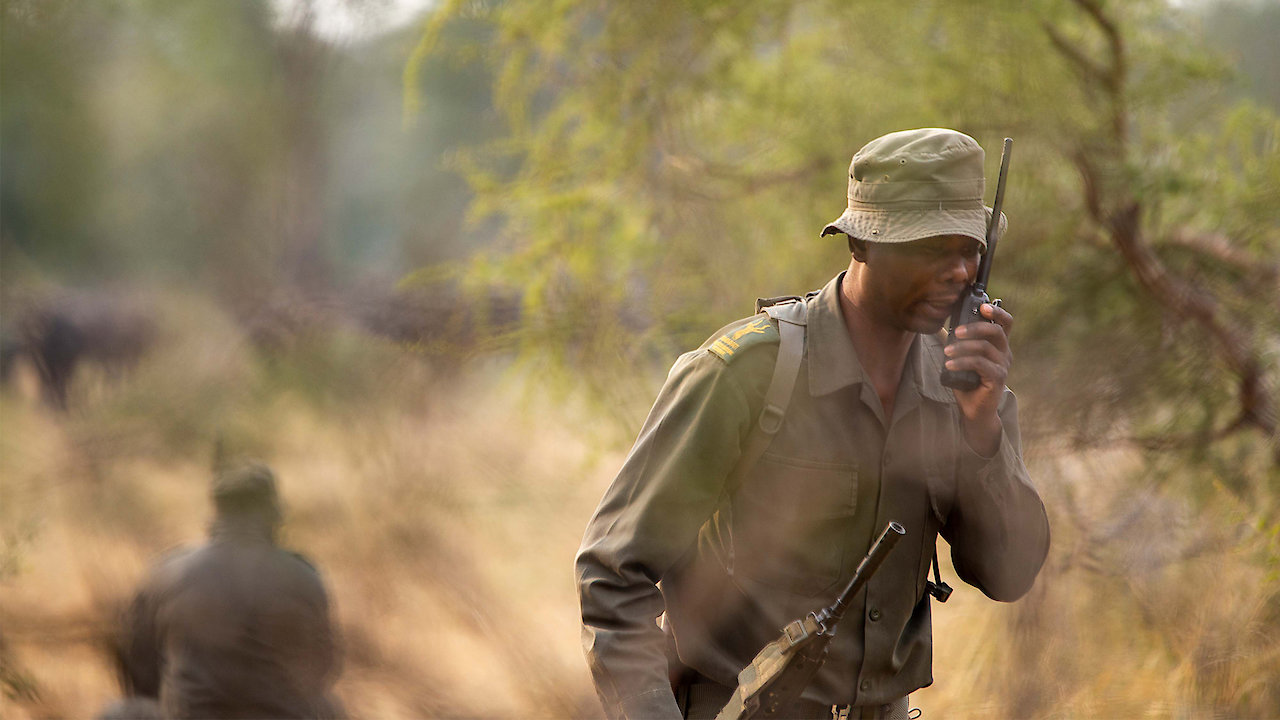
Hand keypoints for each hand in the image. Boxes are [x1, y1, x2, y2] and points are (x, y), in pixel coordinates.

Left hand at [943, 302, 1012, 455]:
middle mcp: (1005, 353)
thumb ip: (960, 342)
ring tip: (946, 352)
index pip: (1005, 323)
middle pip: (996, 331)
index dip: (997, 311)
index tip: (983, 306)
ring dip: (962, 347)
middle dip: (975, 328)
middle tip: (955, 332)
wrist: (974, 410)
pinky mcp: (997, 378)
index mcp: (999, 345)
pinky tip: (949, 365)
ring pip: (985, 348)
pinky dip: (962, 362)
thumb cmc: (967, 381)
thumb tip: (945, 324)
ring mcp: (1003, 366)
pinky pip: (980, 364)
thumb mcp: (964, 357)